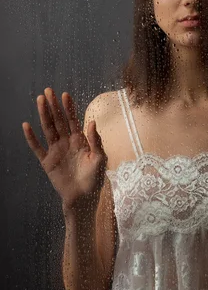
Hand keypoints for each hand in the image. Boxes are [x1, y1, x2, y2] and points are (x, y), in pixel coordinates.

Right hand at [22, 87, 106, 208]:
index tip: (65, 95)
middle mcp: (66, 143)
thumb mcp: (100, 159)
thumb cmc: (94, 179)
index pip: (73, 120)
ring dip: (43, 115)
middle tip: (48, 91)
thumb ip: (96, 141)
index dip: (69, 108)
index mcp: (80, 141)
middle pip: (58, 121)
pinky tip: (27, 126)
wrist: (83, 198)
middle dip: (54, 106)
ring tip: (39, 100)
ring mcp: (56, 151)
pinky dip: (31, 137)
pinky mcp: (47, 162)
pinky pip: (37, 148)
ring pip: (48, 129)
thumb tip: (92, 122)